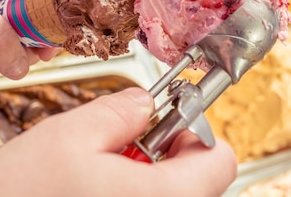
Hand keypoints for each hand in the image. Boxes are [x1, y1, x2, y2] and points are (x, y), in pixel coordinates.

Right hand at [0, 87, 236, 196]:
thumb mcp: (68, 136)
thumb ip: (119, 111)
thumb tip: (145, 103)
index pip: (221, 160)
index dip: (193, 129)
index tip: (164, 120)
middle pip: (194, 180)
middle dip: (160, 152)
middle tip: (116, 141)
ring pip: (162, 194)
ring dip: (138, 175)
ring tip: (91, 170)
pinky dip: (122, 195)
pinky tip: (83, 191)